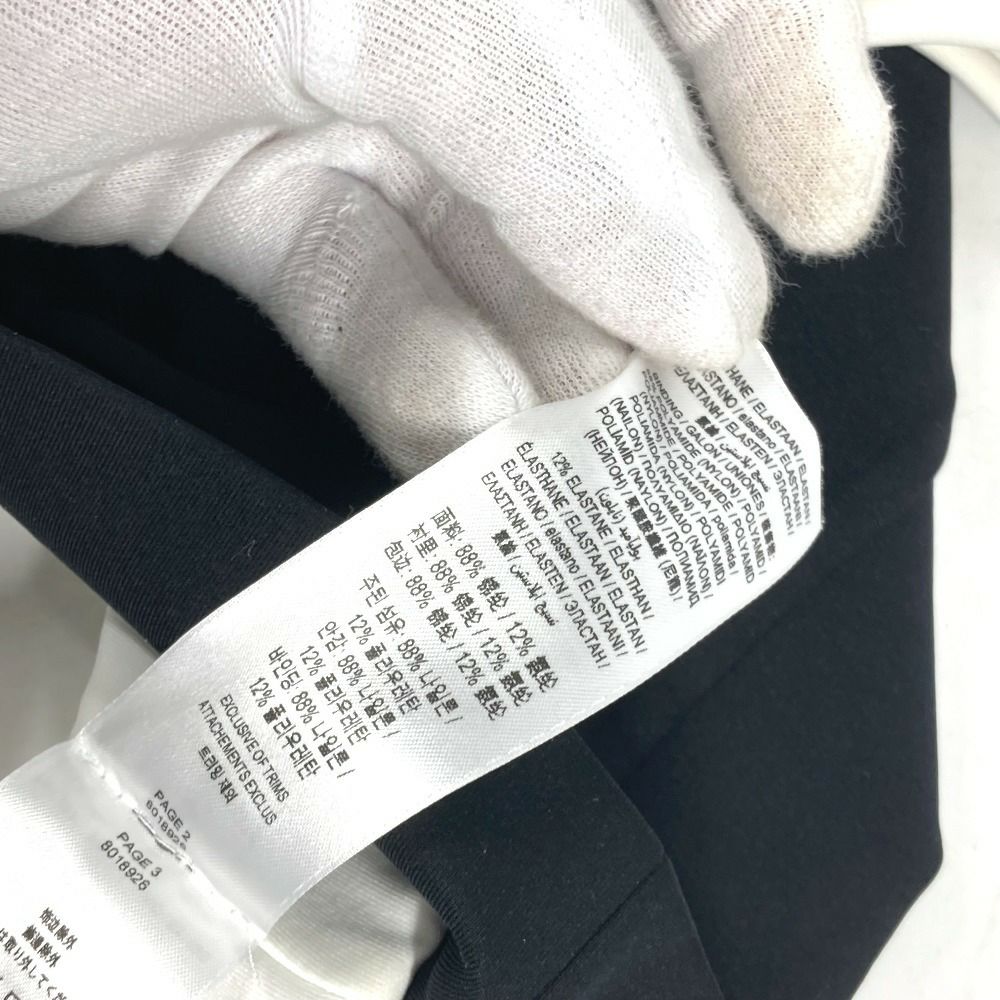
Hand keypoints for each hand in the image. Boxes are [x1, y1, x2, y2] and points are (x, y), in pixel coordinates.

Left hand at [0, 0, 889, 476]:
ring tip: (588, 452)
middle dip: (645, 260)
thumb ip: (545, 106)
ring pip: (478, 226)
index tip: (832, 205)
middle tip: (702, 384)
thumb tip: (705, 282)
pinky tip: (461, 444)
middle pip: (583, 118)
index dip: (768, 62)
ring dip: (539, 348)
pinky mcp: (229, 172)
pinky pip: (354, 277)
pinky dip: (413, 368)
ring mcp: (311, 70)